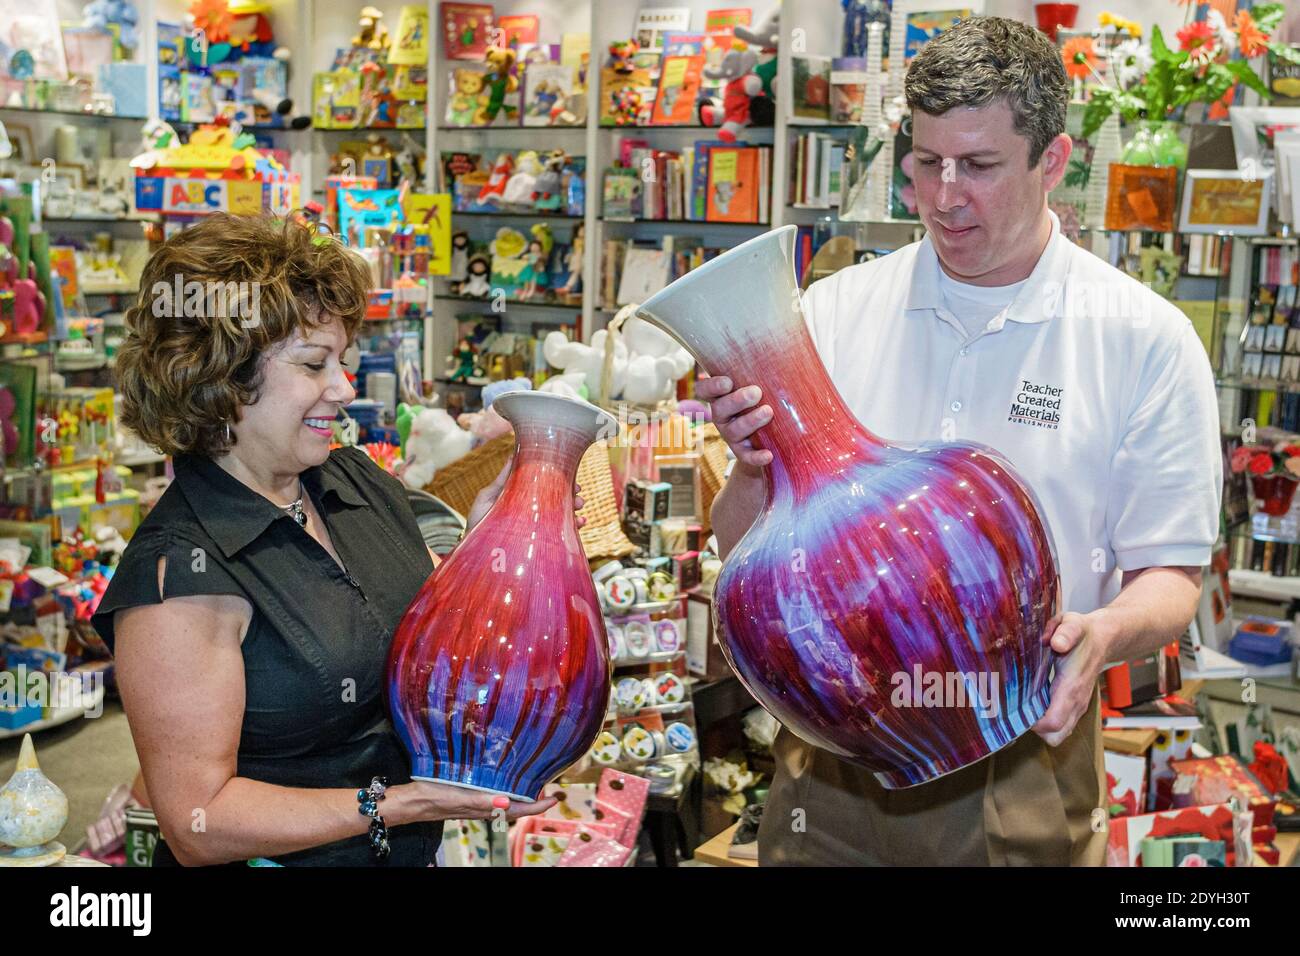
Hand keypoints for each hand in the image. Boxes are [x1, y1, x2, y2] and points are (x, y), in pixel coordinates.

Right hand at [388, 780, 555, 825]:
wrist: (411, 801)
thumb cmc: (433, 797)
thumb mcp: (457, 796)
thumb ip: (481, 801)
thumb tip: (507, 802)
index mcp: (485, 808)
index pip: (519, 809)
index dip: (538, 805)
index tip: (555, 798)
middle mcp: (484, 807)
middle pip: (516, 806)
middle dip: (533, 797)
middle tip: (548, 784)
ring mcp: (476, 803)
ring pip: (505, 801)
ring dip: (520, 792)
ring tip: (532, 778)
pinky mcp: (468, 796)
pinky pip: (492, 794)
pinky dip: (504, 787)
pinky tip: (502, 777)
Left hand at [465, 456, 585, 531]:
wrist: (474, 549)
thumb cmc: (478, 522)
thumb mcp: (488, 497)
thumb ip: (502, 479)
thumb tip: (513, 454)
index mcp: (522, 496)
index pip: (545, 485)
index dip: (560, 480)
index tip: (572, 478)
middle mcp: (532, 510)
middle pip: (557, 499)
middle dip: (572, 496)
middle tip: (579, 495)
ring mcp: (536, 525)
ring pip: (562, 516)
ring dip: (574, 511)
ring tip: (580, 511)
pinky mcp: (538, 541)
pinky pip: (559, 535)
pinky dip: (572, 529)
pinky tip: (578, 524)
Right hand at [694, 375, 773, 467]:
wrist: (769, 439)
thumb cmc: (764, 399)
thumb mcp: (761, 381)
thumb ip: (762, 366)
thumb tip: (785, 339)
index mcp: (722, 397)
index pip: (705, 390)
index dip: (712, 386)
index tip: (728, 380)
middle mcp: (722, 416)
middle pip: (720, 410)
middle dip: (736, 400)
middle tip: (756, 392)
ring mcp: (731, 435)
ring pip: (734, 431)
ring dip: (750, 421)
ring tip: (769, 412)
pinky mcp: (744, 453)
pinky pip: (746, 457)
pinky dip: (757, 457)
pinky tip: (769, 454)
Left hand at [1032, 611, 1109, 746]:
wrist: (1103, 638)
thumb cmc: (1082, 633)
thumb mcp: (1072, 624)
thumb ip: (1065, 632)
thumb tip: (1055, 642)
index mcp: (1071, 688)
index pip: (1053, 723)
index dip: (1033, 724)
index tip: (1016, 710)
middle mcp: (1076, 702)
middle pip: (1055, 737)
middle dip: (1035, 730)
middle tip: (1019, 711)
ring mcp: (1077, 706)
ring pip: (1059, 734)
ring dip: (1042, 727)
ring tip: (1025, 707)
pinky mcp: (1076, 706)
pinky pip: (1062, 725)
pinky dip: (1048, 721)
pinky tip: (1035, 703)